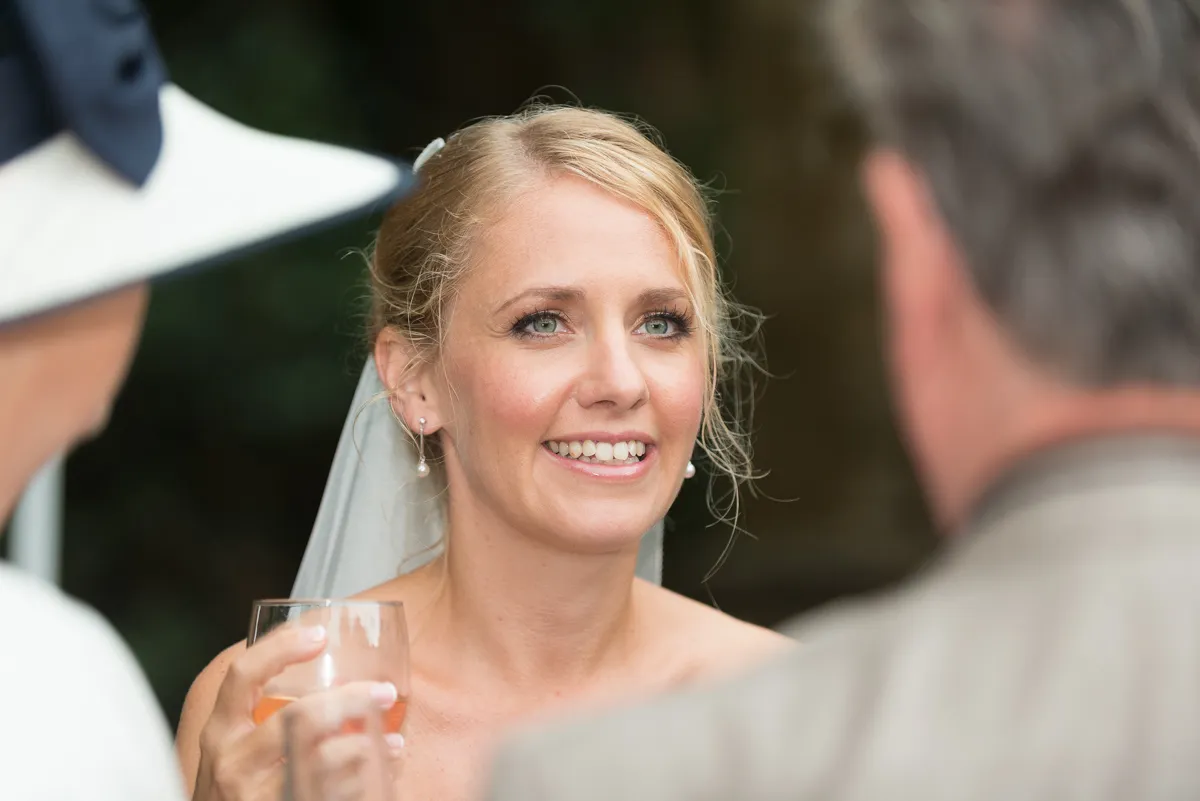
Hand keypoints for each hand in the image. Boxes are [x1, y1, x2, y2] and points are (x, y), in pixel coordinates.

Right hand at [192, 625, 400, 800]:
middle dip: (349, 700)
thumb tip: (332, 674)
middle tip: (383, 693)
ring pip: (319, 760)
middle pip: (297, 716)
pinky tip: (375, 773)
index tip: (320, 635)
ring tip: (392, 742)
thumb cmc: (241, 783)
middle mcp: (232, 760)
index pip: (242, 675)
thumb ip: (268, 715)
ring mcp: (251, 794)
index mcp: (221, 730)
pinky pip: (325, 794)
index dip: (280, 648)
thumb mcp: (240, 746)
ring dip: (362, 746)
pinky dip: (356, 782)